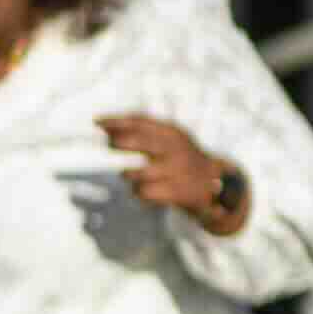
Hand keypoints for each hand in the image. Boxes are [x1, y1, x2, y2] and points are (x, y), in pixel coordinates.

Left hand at [98, 111, 246, 230]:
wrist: (215, 184)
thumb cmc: (181, 158)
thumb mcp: (169, 138)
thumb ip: (141, 131)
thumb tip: (104, 126)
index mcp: (172, 133)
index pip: (141, 122)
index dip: (117, 121)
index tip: (97, 121)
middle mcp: (175, 149)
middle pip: (140, 143)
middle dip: (120, 142)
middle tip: (109, 144)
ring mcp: (176, 171)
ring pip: (137, 173)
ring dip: (128, 174)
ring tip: (130, 175)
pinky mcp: (176, 192)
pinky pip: (144, 193)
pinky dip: (138, 192)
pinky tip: (143, 190)